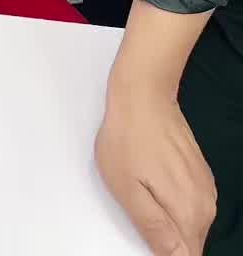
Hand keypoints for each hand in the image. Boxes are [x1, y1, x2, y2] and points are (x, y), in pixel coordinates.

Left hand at [97, 89, 216, 255]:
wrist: (143, 93)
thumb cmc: (127, 138)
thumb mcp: (128, 189)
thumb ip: (154, 229)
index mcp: (189, 213)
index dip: (166, 255)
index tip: (149, 236)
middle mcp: (205, 204)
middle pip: (190, 243)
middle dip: (167, 240)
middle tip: (140, 212)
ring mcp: (205, 187)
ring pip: (191, 225)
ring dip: (170, 221)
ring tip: (144, 194)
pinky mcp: (200, 174)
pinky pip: (191, 205)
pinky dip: (175, 204)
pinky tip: (155, 184)